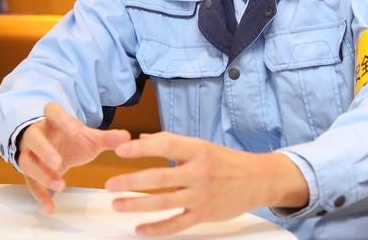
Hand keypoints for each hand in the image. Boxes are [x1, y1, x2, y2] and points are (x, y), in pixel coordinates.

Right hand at [18, 102, 130, 213]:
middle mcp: (37, 134)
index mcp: (54, 120)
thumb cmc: (72, 138)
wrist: (56, 145)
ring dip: (42, 174)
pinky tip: (50, 208)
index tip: (74, 132)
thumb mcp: (89, 137)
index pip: (52, 111)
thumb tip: (127, 136)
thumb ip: (107, 138)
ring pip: (27, 162)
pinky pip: (31, 183)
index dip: (61, 120)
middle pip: (34, 138)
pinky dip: (40, 196)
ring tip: (61, 186)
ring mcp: (30, 153)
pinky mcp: (30, 171)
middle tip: (59, 163)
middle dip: (45, 150)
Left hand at [105, 132, 308, 235]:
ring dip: (137, 205)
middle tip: (110, 184)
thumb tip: (143, 138)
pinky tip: (139, 229)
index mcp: (198, 150)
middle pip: (159, 178)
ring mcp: (201, 195)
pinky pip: (176, 224)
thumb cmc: (226, 161)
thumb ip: (171, 142)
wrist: (257, 180)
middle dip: (131, 182)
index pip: (165, 146)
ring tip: (117, 204)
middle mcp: (199, 172)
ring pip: (164, 203)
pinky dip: (156, 229)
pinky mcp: (204, 214)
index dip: (141, 148)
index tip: (120, 150)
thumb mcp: (201, 145)